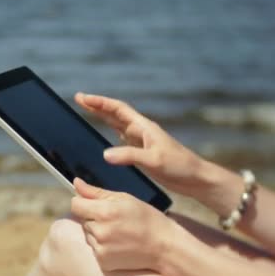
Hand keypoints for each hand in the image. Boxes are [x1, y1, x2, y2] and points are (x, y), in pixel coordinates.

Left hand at [70, 177, 175, 271]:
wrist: (164, 247)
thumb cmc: (147, 219)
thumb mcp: (125, 199)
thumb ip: (96, 192)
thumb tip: (76, 183)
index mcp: (105, 212)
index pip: (75, 205)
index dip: (83, 202)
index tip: (93, 204)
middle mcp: (100, 232)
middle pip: (82, 220)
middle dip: (93, 217)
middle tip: (115, 219)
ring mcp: (100, 249)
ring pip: (88, 234)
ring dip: (97, 232)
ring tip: (119, 232)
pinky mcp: (103, 262)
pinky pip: (94, 249)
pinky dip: (102, 246)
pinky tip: (119, 244)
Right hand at [75, 92, 210, 198]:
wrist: (195, 178)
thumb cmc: (179, 166)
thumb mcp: (153, 160)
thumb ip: (129, 156)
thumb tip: (105, 154)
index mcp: (143, 127)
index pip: (118, 109)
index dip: (100, 103)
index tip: (83, 98)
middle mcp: (141, 131)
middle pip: (115, 113)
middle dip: (97, 106)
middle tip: (79, 99)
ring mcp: (142, 141)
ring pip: (117, 124)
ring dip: (102, 117)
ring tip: (87, 112)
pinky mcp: (142, 152)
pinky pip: (121, 139)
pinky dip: (110, 134)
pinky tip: (104, 139)